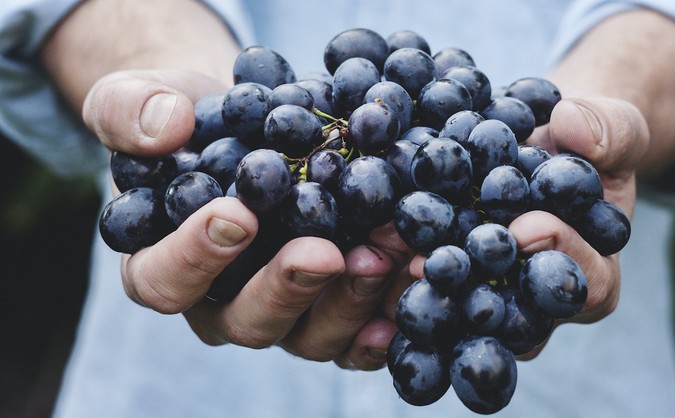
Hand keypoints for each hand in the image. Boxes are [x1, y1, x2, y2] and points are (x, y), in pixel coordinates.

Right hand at [84, 69, 408, 369]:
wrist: (248, 125)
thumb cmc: (187, 120)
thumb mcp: (139, 98)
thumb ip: (129, 111)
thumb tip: (165, 128)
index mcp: (161, 265)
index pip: (164, 281)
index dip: (195, 257)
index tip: (237, 215)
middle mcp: (222, 302)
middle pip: (247, 321)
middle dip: (288, 288)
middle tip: (324, 252)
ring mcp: (283, 311)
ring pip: (310, 335)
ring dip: (351, 300)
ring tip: (386, 254)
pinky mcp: (330, 307)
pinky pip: (357, 332)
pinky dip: (387, 313)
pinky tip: (412, 282)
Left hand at [399, 96, 648, 359]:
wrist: (541, 145)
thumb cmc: (585, 143)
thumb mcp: (614, 127)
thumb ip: (609, 130)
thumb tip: (572, 126)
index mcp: (592, 275)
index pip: (586, 283)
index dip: (561, 256)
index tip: (529, 226)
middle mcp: (537, 304)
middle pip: (513, 315)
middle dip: (475, 287)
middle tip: (437, 262)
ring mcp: (488, 298)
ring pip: (459, 312)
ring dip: (422, 288)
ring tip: (388, 257)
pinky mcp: (447, 283)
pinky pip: (423, 287)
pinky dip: (392, 271)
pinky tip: (363, 250)